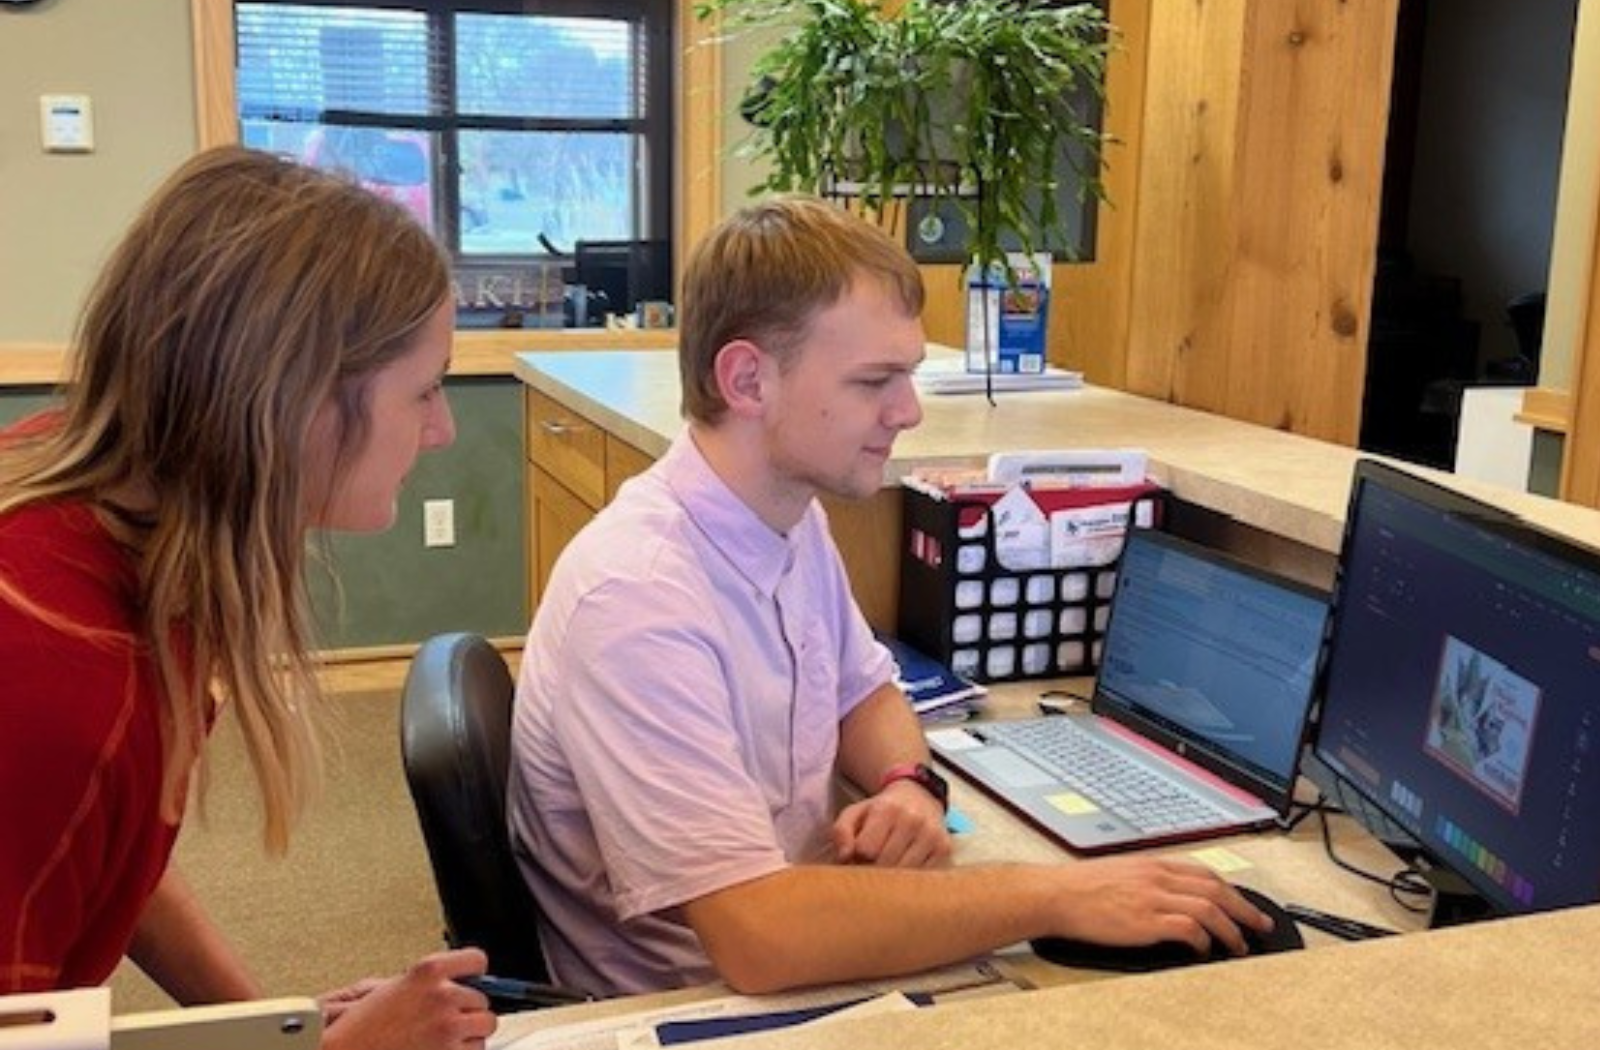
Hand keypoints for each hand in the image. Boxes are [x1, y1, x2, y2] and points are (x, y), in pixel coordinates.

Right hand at [320, 948, 495, 1049]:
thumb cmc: (358, 1027)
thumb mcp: (391, 988)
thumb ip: (427, 983)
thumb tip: (458, 984)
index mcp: (428, 971)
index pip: (476, 960)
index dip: (474, 974)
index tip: (472, 981)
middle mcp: (442, 996)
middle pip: (482, 1000)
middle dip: (467, 1012)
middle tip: (445, 1021)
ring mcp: (447, 1027)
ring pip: (484, 1028)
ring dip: (469, 1035)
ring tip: (442, 1040)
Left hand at [832, 781, 951, 867]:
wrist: (919, 796)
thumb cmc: (881, 810)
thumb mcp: (855, 812)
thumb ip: (841, 832)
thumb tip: (843, 857)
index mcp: (886, 809)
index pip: (866, 849)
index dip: (858, 858)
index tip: (858, 856)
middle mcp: (912, 819)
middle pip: (885, 863)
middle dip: (873, 869)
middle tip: (870, 864)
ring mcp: (931, 834)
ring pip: (905, 873)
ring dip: (892, 877)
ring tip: (886, 865)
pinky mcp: (944, 848)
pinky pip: (922, 875)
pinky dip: (910, 877)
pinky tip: (904, 865)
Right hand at [1050, 857, 1273, 955]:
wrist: (1055, 893)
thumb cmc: (1079, 887)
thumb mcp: (1120, 874)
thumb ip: (1148, 882)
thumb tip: (1168, 900)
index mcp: (1153, 864)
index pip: (1205, 873)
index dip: (1231, 890)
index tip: (1243, 904)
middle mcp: (1158, 877)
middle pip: (1216, 888)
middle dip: (1245, 908)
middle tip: (1260, 925)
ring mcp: (1153, 897)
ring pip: (1210, 908)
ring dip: (1231, 929)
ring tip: (1240, 946)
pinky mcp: (1145, 919)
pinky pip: (1188, 927)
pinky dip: (1203, 939)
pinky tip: (1204, 950)